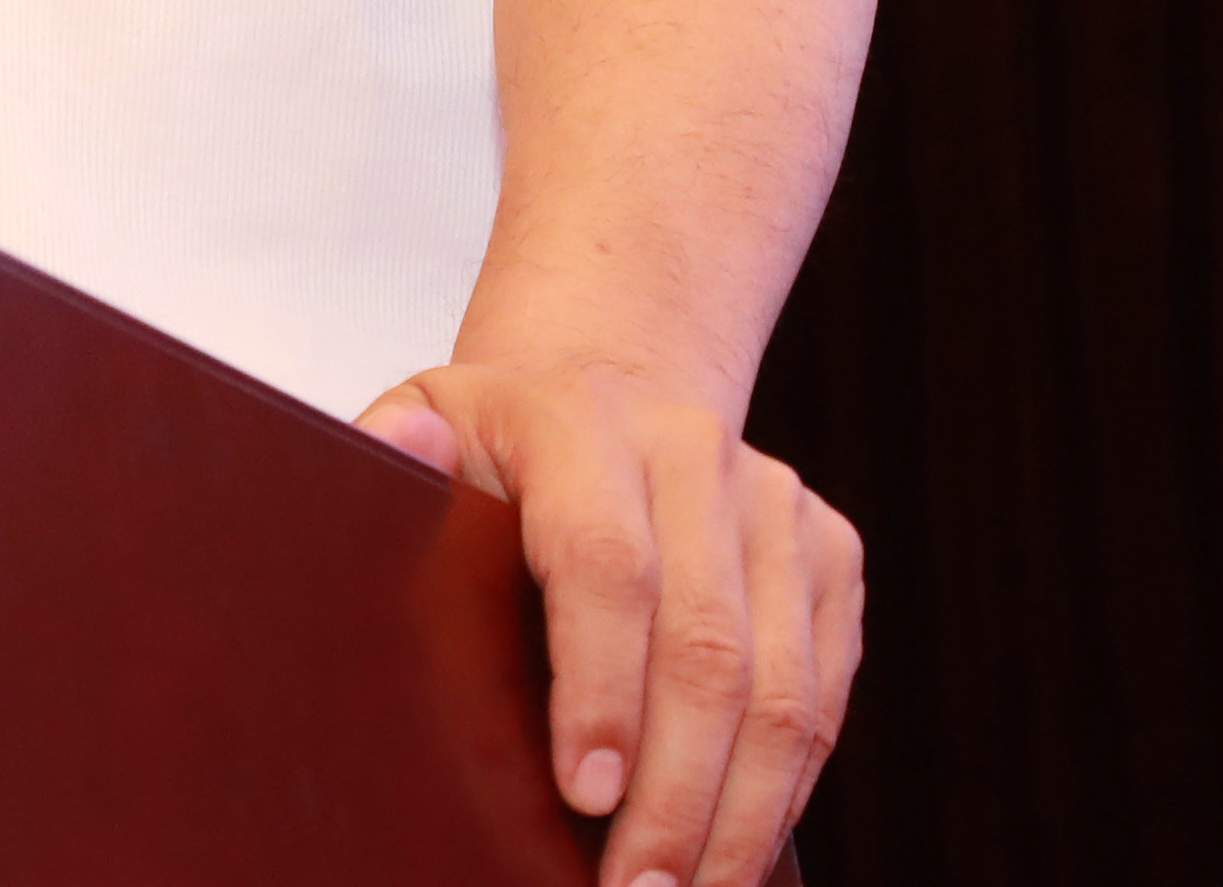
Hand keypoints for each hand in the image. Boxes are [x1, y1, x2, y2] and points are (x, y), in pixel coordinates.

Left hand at [362, 356, 860, 885]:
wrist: (605, 383)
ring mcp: (774, 502)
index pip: (605, 565)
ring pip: (783, 689)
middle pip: (706, 650)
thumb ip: (393, 457)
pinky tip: (737, 846)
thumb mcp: (423, 427)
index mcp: (579, 423)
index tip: (584, 796)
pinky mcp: (828, 552)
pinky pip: (824, 693)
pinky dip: (788, 786)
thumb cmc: (495, 443)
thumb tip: (398, 456)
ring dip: (739, 813)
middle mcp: (692, 453)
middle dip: (674, 794)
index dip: (600, 690)